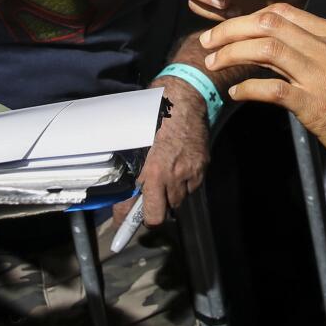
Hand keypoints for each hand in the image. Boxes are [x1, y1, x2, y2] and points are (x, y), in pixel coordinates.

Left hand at [113, 83, 208, 230]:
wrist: (186, 98)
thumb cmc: (154, 114)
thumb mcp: (134, 142)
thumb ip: (131, 171)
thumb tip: (122, 194)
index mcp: (153, 172)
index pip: (146, 212)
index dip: (132, 221)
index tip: (123, 227)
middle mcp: (173, 177)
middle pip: (163, 212)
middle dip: (153, 208)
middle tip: (146, 198)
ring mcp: (191, 173)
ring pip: (178, 200)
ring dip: (169, 194)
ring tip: (163, 175)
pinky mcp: (202, 167)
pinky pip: (191, 187)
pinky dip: (184, 183)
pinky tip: (177, 166)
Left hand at [200, 4, 325, 171]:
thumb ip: (315, 49)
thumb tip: (272, 43)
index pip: (283, 11)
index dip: (248, 16)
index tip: (228, 28)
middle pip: (268, 24)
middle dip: (231, 29)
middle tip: (208, 42)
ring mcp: (323, 77)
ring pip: (266, 49)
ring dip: (232, 54)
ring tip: (213, 64)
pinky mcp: (316, 106)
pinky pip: (272, 89)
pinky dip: (248, 87)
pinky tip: (236, 92)